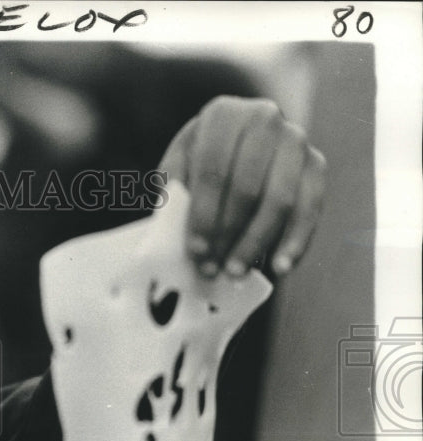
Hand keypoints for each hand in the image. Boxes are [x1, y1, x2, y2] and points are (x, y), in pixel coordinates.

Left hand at [159, 96, 326, 278]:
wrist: (235, 148)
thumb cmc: (198, 165)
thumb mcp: (178, 172)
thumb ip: (176, 196)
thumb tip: (175, 235)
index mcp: (223, 115)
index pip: (212, 170)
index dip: (203, 214)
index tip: (195, 250)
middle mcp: (264, 118)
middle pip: (246, 188)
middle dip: (227, 234)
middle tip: (211, 268)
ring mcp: (295, 140)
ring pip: (279, 201)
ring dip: (256, 243)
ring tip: (236, 274)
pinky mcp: (316, 164)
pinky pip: (310, 208)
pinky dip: (296, 241)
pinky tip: (280, 267)